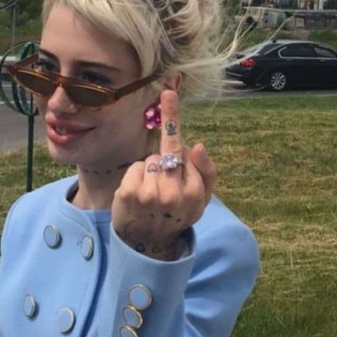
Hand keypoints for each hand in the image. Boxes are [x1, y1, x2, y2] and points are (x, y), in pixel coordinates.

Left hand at [112, 90, 215, 259]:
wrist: (149, 245)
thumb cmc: (178, 214)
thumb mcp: (202, 200)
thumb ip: (207, 172)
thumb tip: (198, 145)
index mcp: (194, 192)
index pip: (183, 148)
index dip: (173, 118)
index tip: (167, 92)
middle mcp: (173, 193)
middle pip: (166, 152)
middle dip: (164, 160)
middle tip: (162, 177)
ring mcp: (149, 193)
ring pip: (150, 160)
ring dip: (151, 171)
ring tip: (152, 193)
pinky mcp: (129, 193)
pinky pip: (135, 167)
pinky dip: (136, 176)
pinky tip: (139, 195)